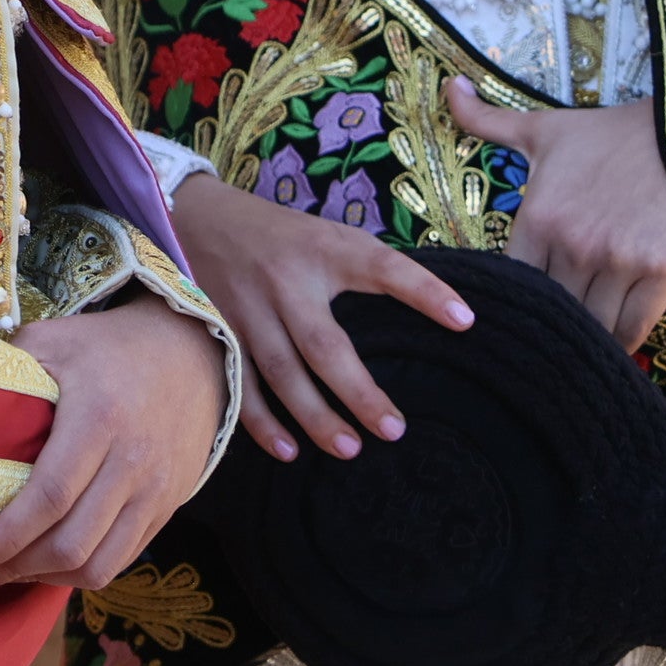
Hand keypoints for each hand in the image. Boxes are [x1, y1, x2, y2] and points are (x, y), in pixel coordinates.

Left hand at [0, 295, 226, 593]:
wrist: (191, 355)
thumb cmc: (109, 347)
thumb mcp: (56, 339)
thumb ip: (6, 366)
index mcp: (98, 419)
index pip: (50, 497)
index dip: (7, 536)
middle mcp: (132, 462)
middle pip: (72, 542)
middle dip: (16, 569)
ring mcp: (155, 491)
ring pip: (99, 563)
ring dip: (47, 580)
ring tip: (8, 575)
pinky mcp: (167, 508)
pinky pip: (122, 560)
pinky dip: (81, 572)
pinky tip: (48, 566)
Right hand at [166, 174, 476, 461]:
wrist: (200, 216)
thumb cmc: (284, 237)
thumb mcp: (329, 236)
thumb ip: (370, 269)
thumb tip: (440, 311)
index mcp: (325, 249)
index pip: (383, 268)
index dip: (424, 290)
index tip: (465, 320)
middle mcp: (287, 280)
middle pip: (323, 344)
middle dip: (358, 391)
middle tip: (393, 430)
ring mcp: (248, 308)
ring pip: (281, 371)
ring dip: (314, 415)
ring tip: (349, 449)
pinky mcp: (220, 329)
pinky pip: (241, 383)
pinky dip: (262, 420)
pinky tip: (289, 449)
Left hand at [445, 79, 665, 351]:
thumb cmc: (603, 137)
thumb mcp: (539, 128)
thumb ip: (485, 119)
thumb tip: (447, 87)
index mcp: (540, 218)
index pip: (512, 285)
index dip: (512, 304)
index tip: (514, 314)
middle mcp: (576, 244)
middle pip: (551, 312)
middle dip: (546, 326)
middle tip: (543, 340)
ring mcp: (620, 260)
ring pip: (591, 326)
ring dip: (583, 339)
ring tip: (576, 346)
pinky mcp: (660, 271)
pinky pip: (634, 327)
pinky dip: (622, 342)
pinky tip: (612, 344)